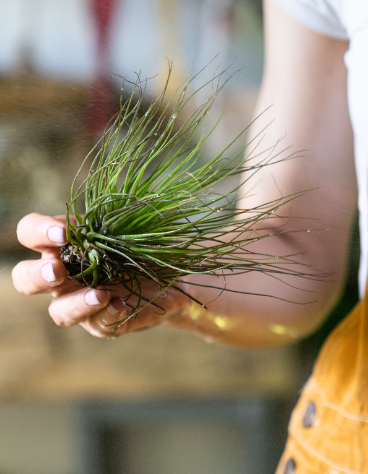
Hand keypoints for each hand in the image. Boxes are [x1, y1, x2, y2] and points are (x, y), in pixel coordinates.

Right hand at [13, 213, 185, 337]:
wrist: (175, 275)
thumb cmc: (147, 242)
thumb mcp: (135, 225)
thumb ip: (120, 218)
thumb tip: (119, 211)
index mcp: (66, 242)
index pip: (31, 233)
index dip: (37, 231)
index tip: (62, 233)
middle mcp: (65, 274)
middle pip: (25, 278)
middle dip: (36, 275)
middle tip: (58, 271)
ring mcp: (82, 301)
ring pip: (58, 312)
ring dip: (74, 304)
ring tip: (99, 295)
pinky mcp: (106, 321)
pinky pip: (98, 324)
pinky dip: (107, 315)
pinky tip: (121, 305)